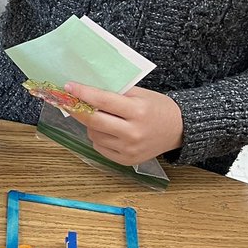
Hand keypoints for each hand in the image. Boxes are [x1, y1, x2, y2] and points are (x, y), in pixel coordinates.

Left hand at [64, 83, 183, 165]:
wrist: (179, 130)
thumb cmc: (157, 108)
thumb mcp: (140, 94)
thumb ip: (115, 93)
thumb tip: (86, 89)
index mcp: (137, 111)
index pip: (102, 100)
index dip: (83, 93)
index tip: (68, 86)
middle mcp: (133, 132)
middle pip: (93, 121)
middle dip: (77, 109)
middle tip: (68, 101)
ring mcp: (129, 149)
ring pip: (94, 135)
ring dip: (90, 125)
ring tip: (100, 117)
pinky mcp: (127, 160)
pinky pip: (100, 147)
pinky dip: (99, 138)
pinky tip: (108, 131)